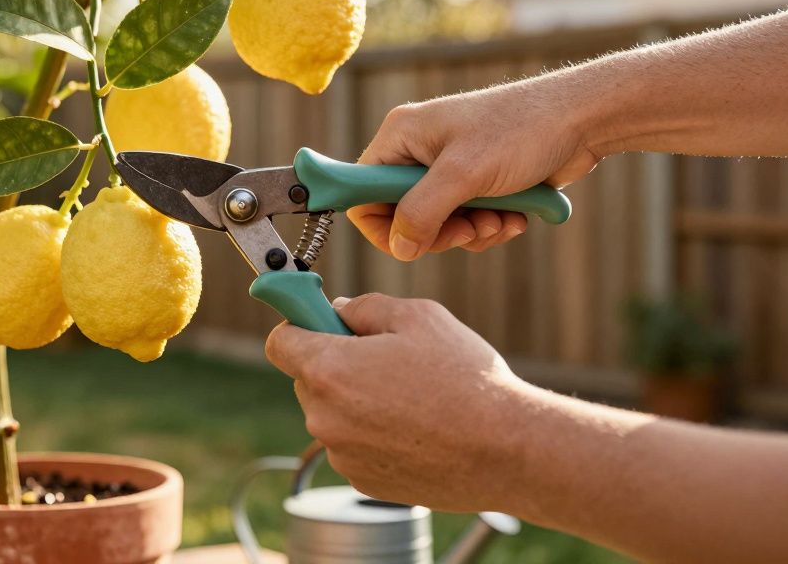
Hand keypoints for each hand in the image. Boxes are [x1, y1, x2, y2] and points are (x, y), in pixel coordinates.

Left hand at [264, 293, 531, 512]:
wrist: (508, 450)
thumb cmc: (466, 379)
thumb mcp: (418, 316)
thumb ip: (365, 307)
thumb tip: (336, 310)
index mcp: (329, 370)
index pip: (279, 342)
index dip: (298, 325)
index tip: (317, 320)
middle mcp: (324, 416)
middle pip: (307, 379)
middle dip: (334, 363)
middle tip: (384, 358)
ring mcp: (341, 454)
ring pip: (332, 414)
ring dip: (356, 401)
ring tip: (412, 397)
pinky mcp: (362, 481)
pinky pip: (353, 445)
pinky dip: (373, 434)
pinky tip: (416, 428)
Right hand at [351, 81, 600, 260]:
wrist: (582, 120)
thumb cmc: (521, 130)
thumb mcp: (464, 174)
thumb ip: (423, 213)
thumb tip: (400, 248)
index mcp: (401, 137)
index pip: (362, 191)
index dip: (381, 224)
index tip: (411, 241)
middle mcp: (418, 152)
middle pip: (402, 216)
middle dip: (438, 232)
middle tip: (468, 230)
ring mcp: (448, 169)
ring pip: (437, 225)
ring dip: (470, 233)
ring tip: (500, 220)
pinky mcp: (477, 183)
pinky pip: (466, 222)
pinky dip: (490, 227)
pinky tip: (516, 217)